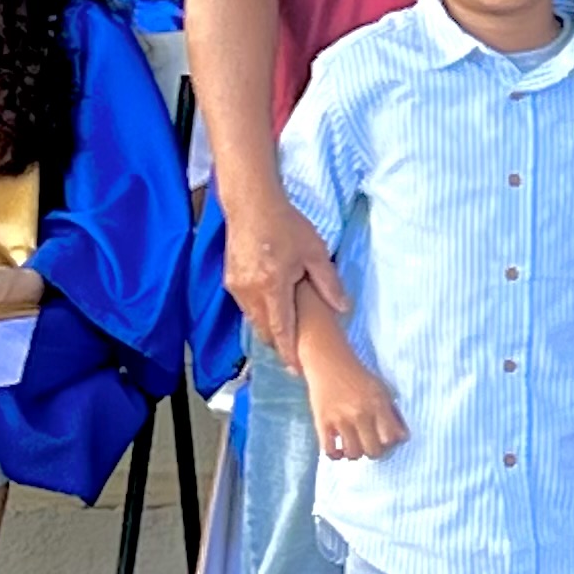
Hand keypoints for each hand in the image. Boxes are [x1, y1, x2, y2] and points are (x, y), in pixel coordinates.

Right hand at [223, 193, 349, 357]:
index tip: (297, 368)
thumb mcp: (315, 253)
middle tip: (294, 357)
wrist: (251, 204)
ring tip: (285, 339)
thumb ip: (329, 283)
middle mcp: (250, 292)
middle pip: (265, 330)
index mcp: (273, 287)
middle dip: (279, 345)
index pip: (282, 330)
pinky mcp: (230, 280)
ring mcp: (236, 287)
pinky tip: (271, 313)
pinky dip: (259, 314)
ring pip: (253, 319)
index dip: (289, 352)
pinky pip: (246, 307)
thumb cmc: (286, 225)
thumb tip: (343, 308)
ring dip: (268, 330)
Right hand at [312, 353, 407, 461]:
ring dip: (356, 454)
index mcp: (378, 404)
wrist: (329, 363)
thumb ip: (392, 413)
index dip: (391, 443)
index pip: (390, 438)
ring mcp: (340, 419)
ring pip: (353, 453)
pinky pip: (329, 450)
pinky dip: (335, 455)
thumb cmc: (359, 377)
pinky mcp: (322, 422)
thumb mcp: (382, 389)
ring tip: (356, 446)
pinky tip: (339, 449)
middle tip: (371, 446)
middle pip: (373, 450)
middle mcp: (360, 413)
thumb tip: (403, 437)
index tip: (387, 440)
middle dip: (374, 451)